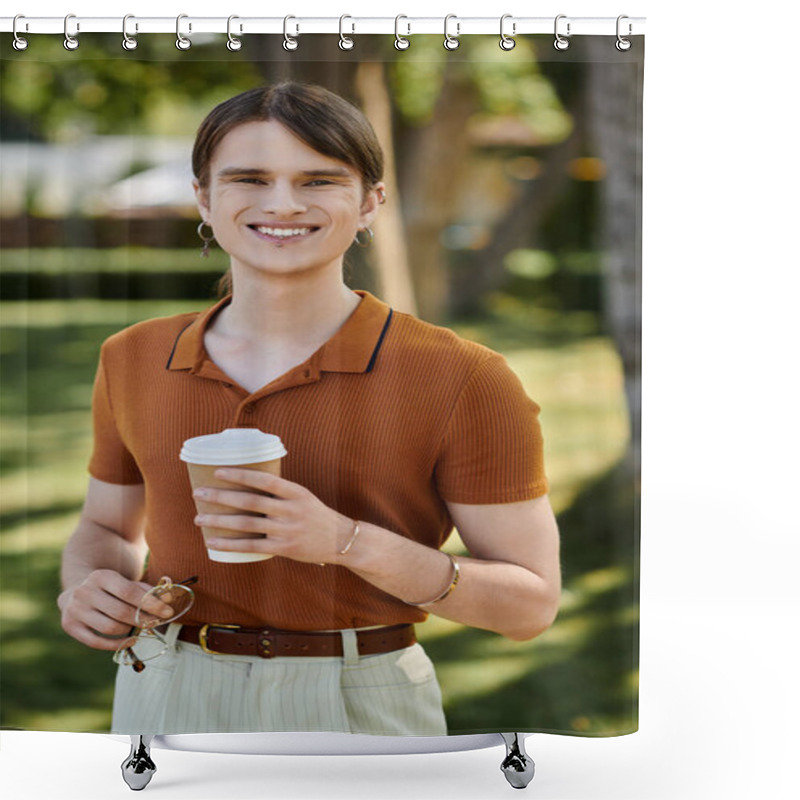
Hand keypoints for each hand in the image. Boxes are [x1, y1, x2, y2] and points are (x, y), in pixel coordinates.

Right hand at [58, 570, 173, 650]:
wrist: (77, 591)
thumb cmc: (110, 589)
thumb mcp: (126, 583)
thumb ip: (147, 590)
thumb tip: (169, 598)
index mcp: (101, 576)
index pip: (129, 592)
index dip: (150, 603)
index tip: (167, 611)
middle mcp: (84, 592)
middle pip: (120, 612)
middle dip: (142, 619)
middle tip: (156, 623)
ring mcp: (74, 610)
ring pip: (109, 628)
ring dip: (130, 630)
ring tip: (142, 628)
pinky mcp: (69, 626)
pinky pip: (95, 641)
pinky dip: (116, 644)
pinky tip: (131, 639)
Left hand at [193, 468, 352, 564]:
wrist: (341, 541)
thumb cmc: (316, 516)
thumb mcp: (303, 497)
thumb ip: (279, 493)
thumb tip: (246, 484)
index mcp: (296, 492)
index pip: (264, 479)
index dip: (240, 474)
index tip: (217, 471)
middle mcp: (291, 510)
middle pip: (249, 501)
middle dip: (220, 497)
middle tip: (198, 493)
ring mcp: (287, 530)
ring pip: (246, 524)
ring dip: (219, 520)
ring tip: (199, 518)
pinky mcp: (283, 548)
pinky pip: (251, 546)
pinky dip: (230, 544)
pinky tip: (213, 541)